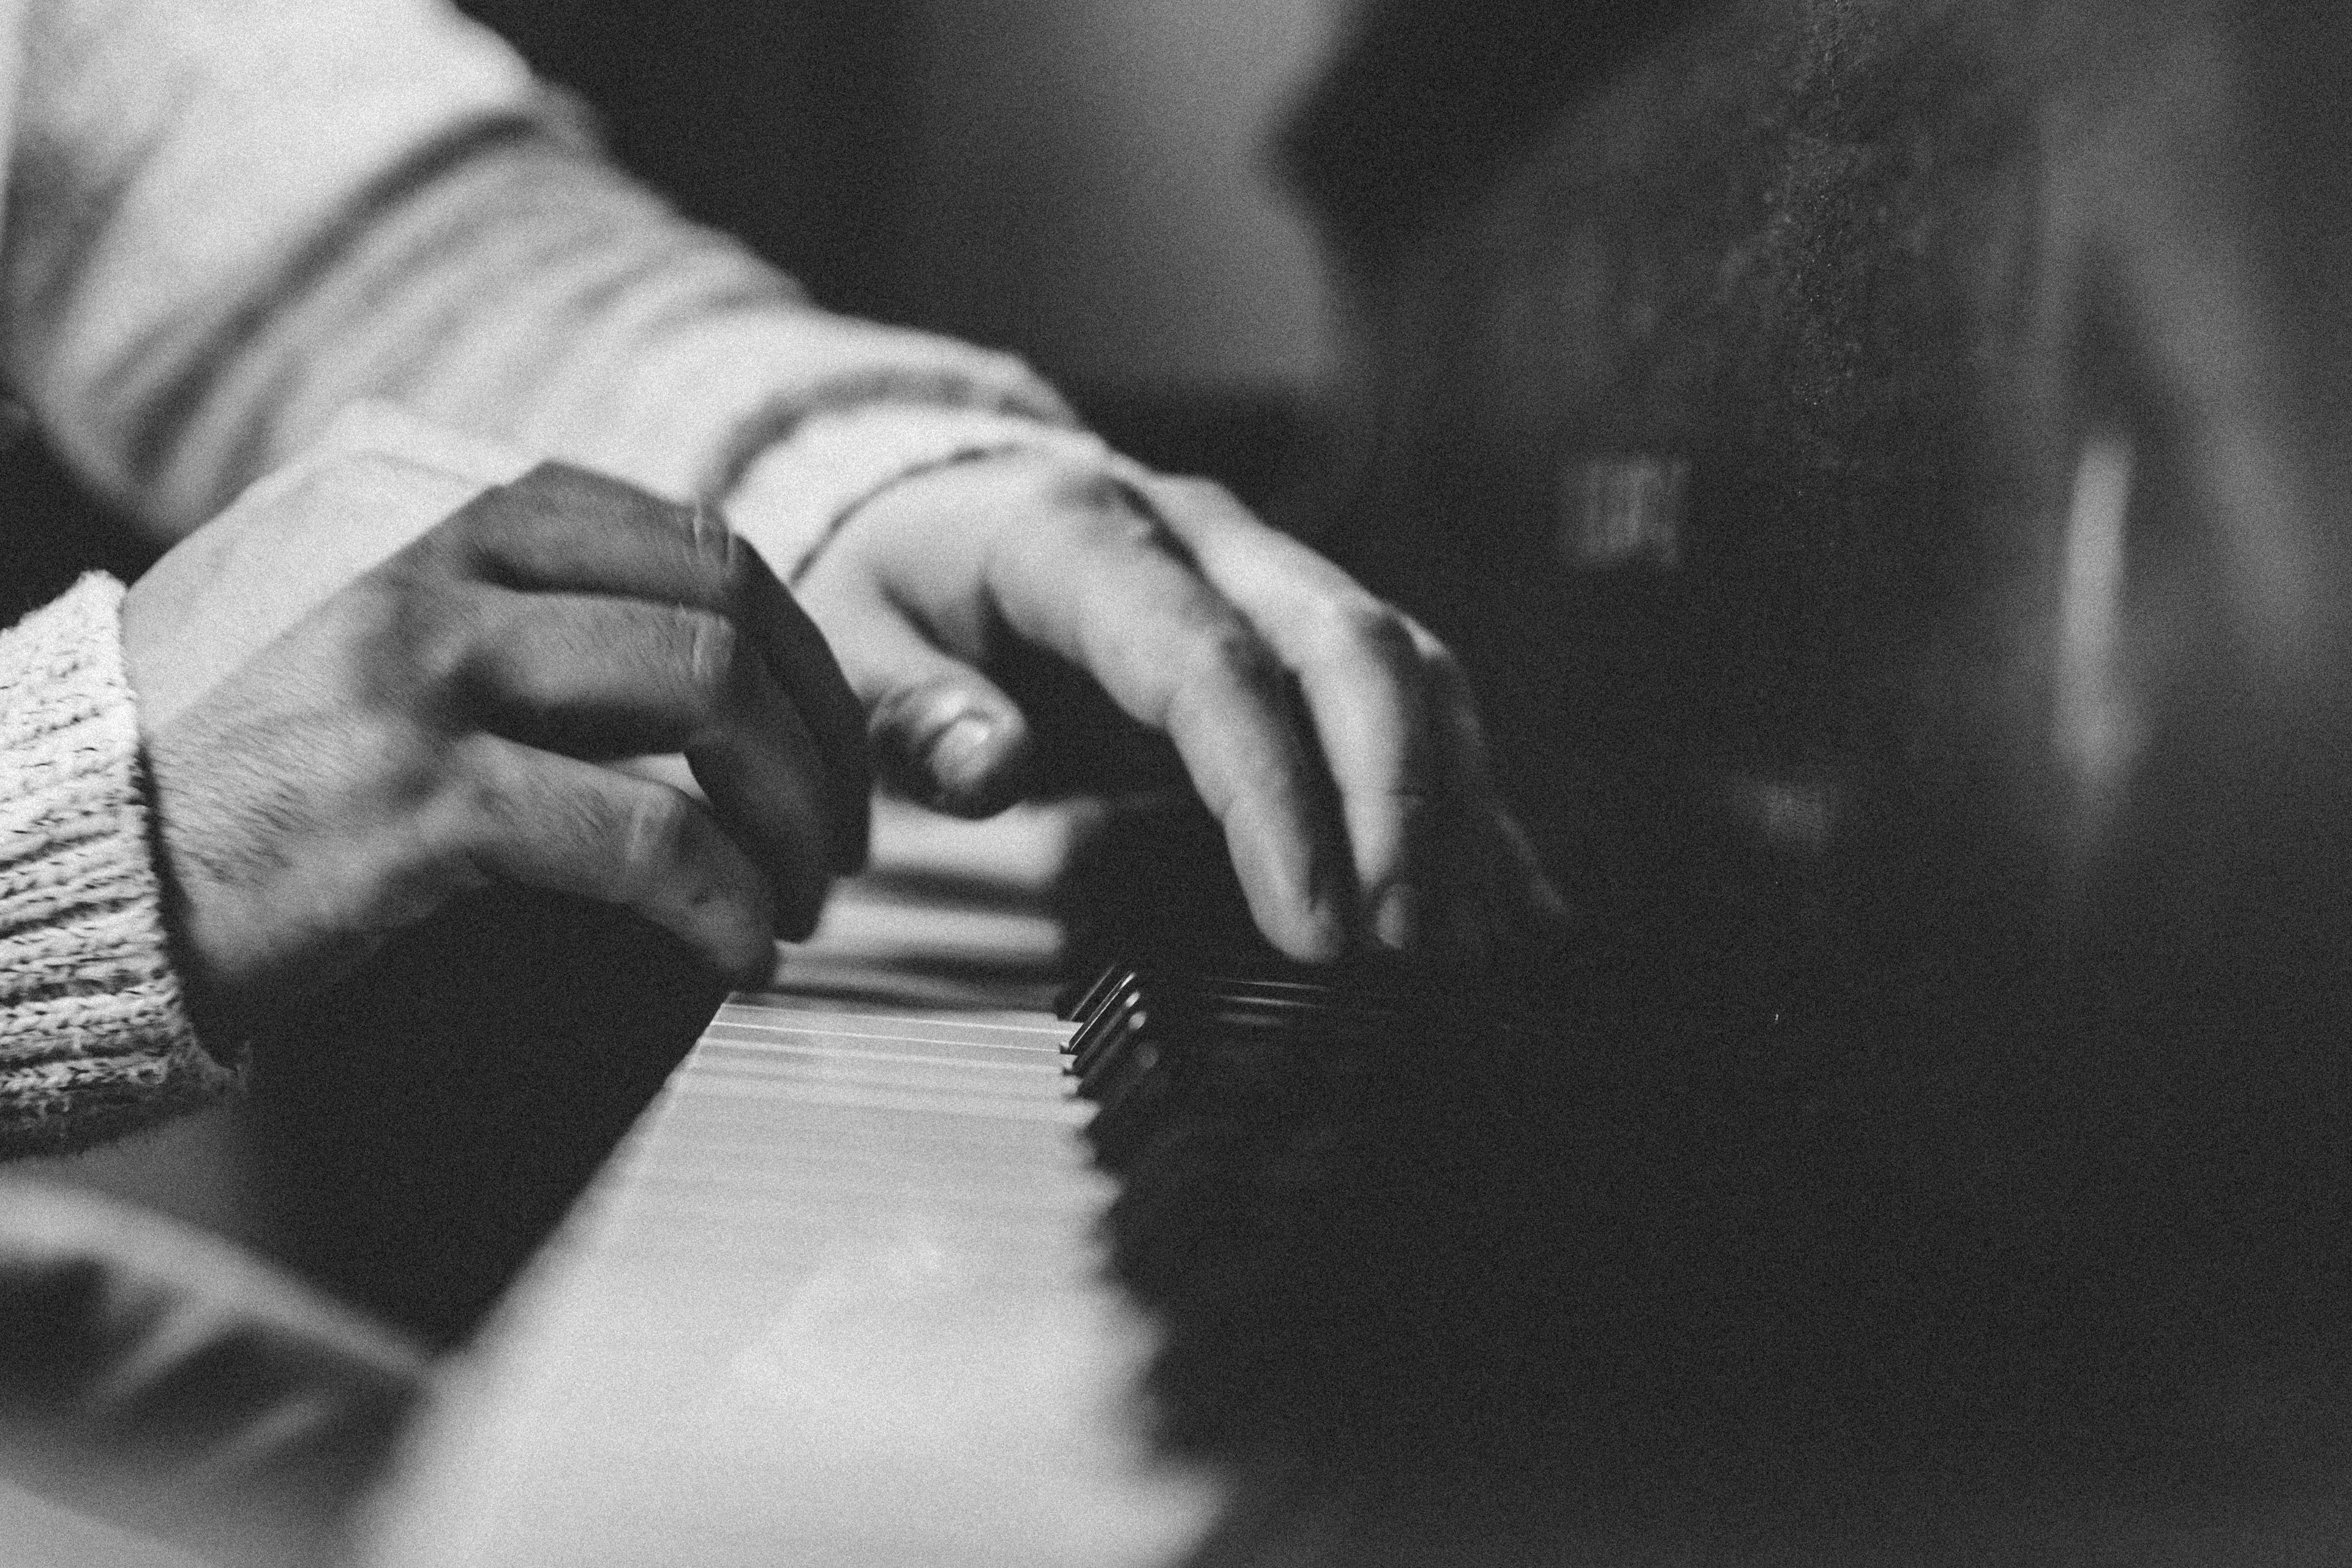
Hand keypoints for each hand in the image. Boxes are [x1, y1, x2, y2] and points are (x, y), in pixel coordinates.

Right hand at [122, 451, 867, 1034]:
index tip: (823, 738)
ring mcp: (419, 664)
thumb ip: (483, 586)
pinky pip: (640, 836)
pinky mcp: (413, 798)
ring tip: (802, 898)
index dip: (792, 642)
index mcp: (428, 486)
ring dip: (793, 812)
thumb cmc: (218, 755)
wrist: (52, 855)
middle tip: (839, 833)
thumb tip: (675, 630)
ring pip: (707, 696)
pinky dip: (720, 899)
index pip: (686, 532)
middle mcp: (429, 545)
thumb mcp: (340, 607)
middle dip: (822, 729)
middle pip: (725, 601)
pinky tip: (738, 953)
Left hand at [780, 450, 1560, 962]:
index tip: (1312, 926)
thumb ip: (904, 707)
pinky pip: (1418, 705)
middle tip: (1403, 948)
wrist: (946, 500)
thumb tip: (991, 769)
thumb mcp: (847, 635)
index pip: (1208, 662)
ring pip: (1409, 669)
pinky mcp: (1309, 633)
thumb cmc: (900, 585)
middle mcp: (1205, 540)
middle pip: (1350, 646)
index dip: (1275, 794)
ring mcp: (1273, 578)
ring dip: (1445, 808)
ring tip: (1453, 948)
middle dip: (1398, 802)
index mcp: (1084, 535)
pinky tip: (1504, 906)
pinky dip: (1464, 804)